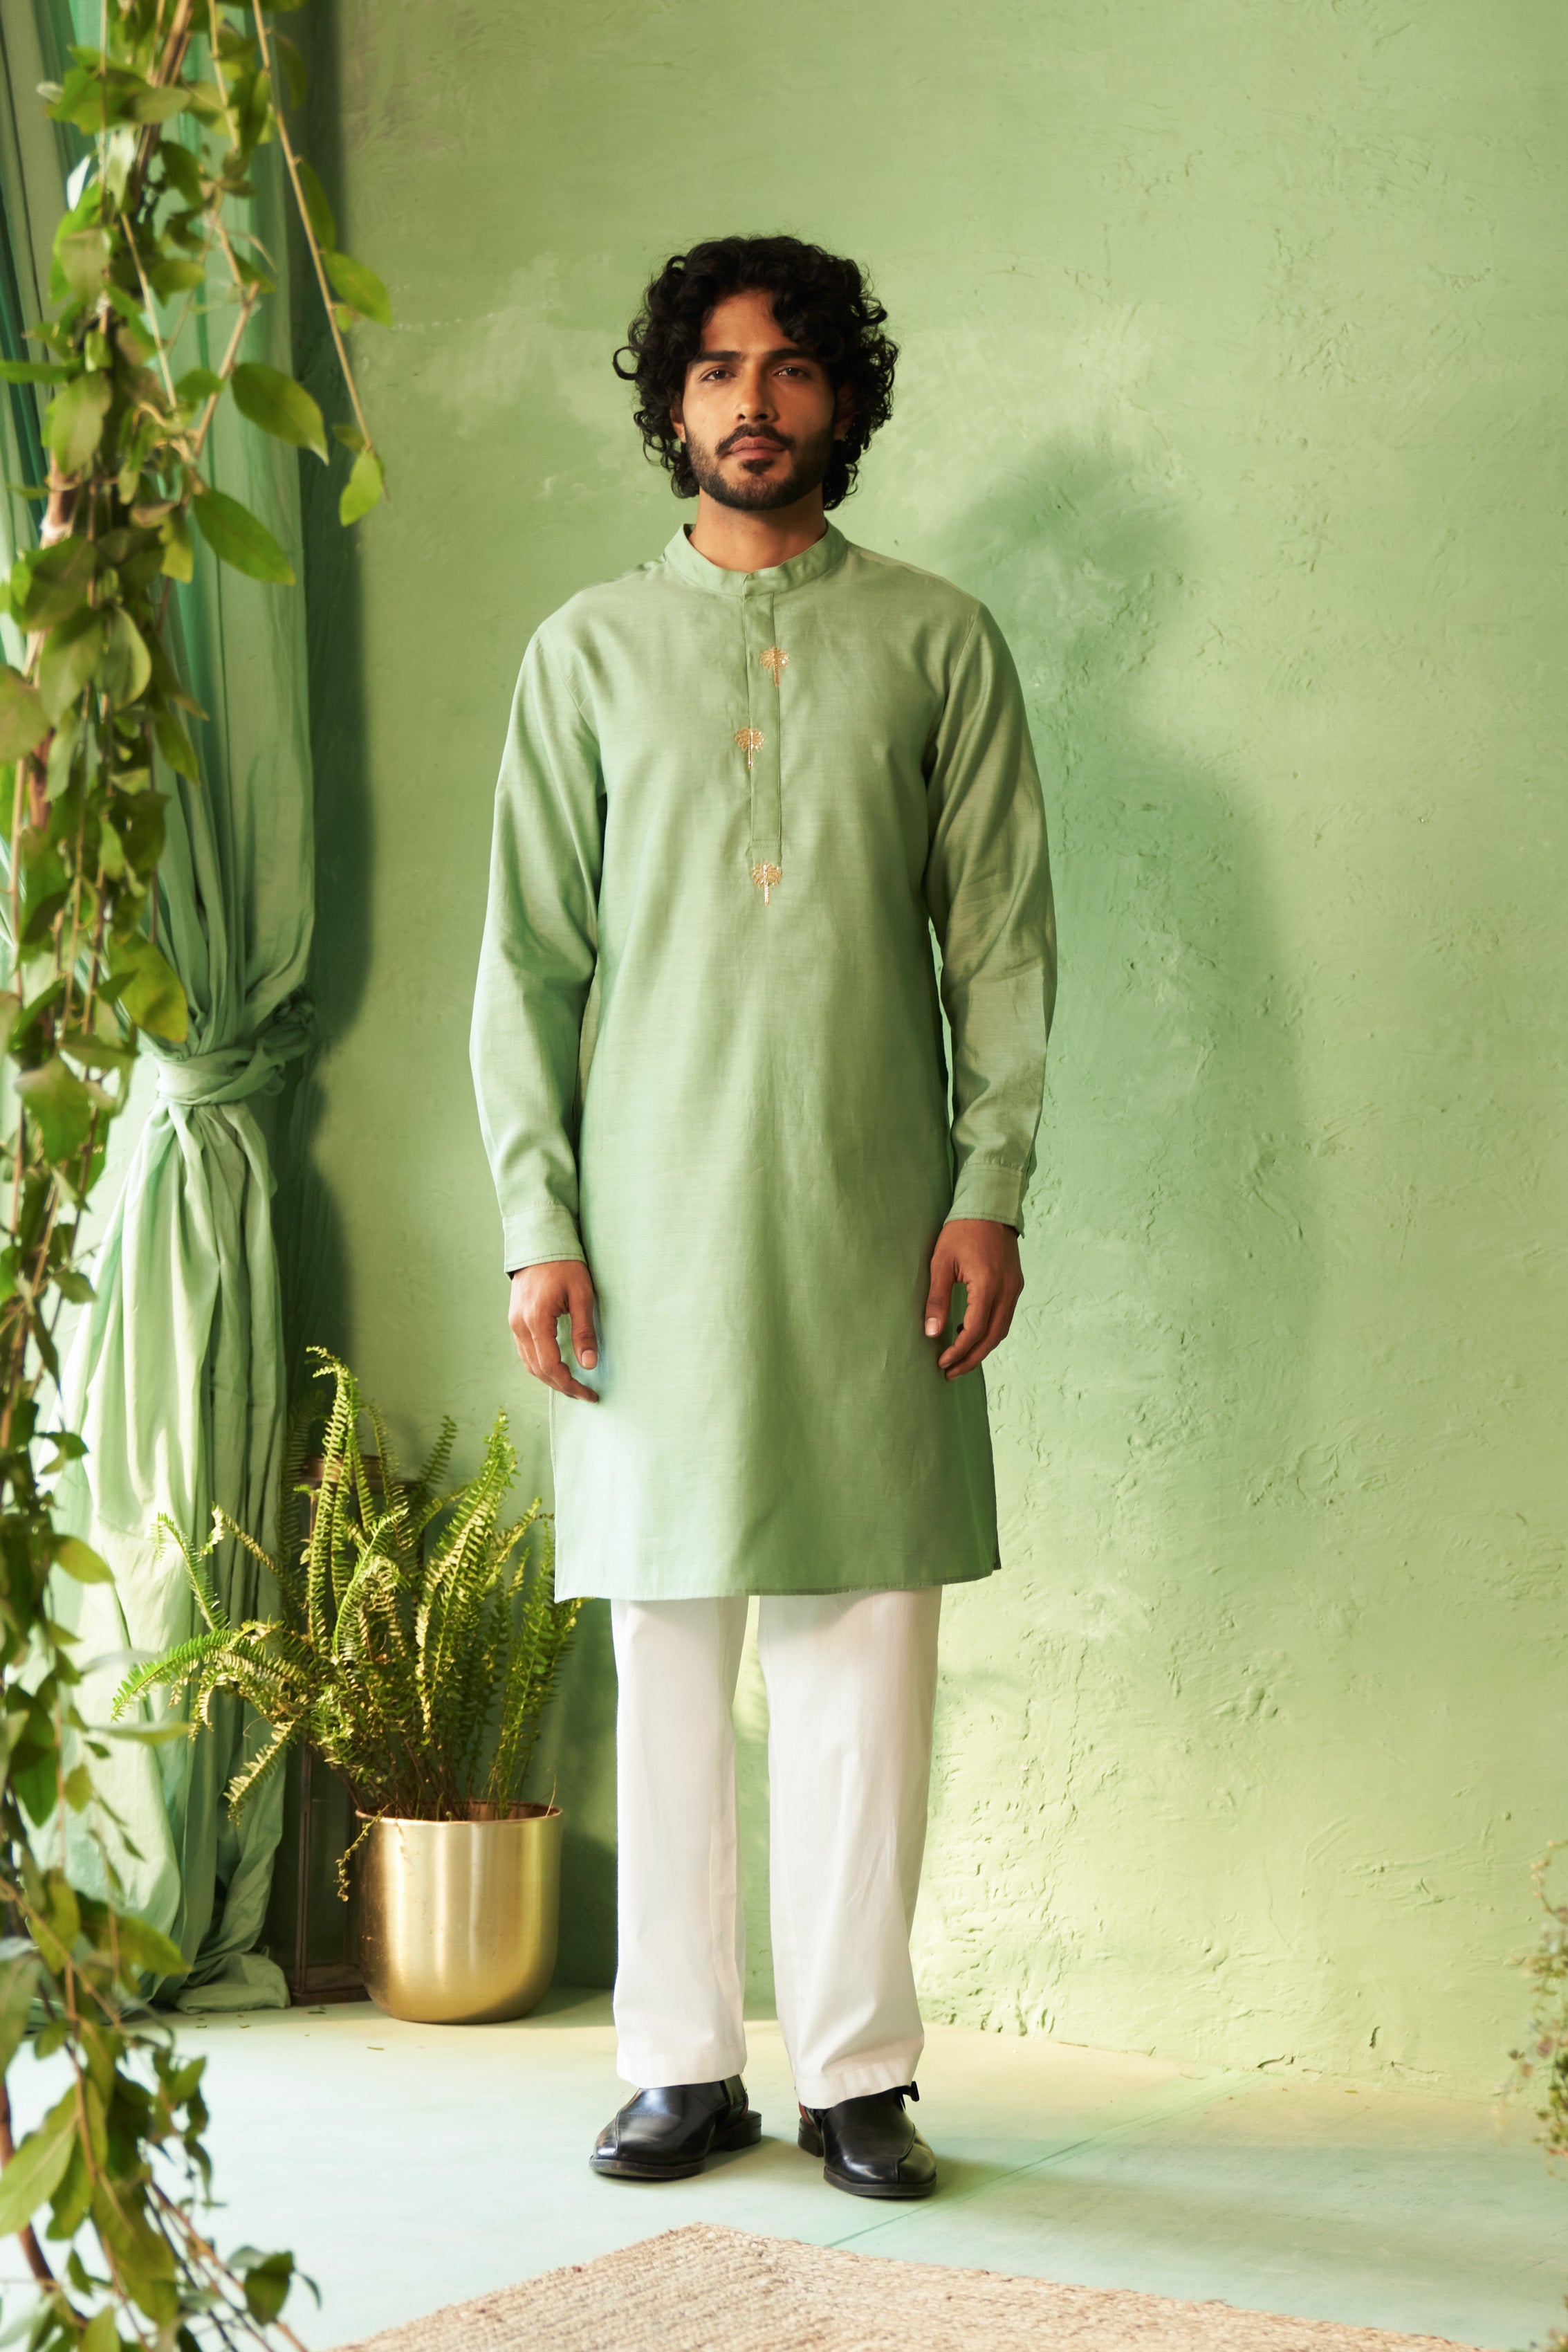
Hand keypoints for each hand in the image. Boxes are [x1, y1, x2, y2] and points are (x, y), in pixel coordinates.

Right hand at [508, 1260, 599, 1402]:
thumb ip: (584, 1331)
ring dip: (550, 1378)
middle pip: (538, 1370)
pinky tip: (557, 1368)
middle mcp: (520, 1326)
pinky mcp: (516, 1320)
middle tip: (585, 1394)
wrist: (540, 1243)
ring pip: (530, 1364)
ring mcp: (514, 1323)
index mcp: (536, 1321)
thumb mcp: (581, 1295)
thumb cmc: (565, 1265)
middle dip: (562, 1386)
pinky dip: (541, 1365)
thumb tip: (589, 1364)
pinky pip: (526, 1352)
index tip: (589, 1394)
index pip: (551, 1366)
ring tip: (573, 1386)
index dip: (570, 1385)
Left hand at [923, 1219, 1023, 1378]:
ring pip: (1002, 1330)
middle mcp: (1007, 1290)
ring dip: (982, 1347)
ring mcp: (1015, 1288)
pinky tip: (971, 1333)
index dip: (958, 1351)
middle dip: (971, 1358)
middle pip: (992, 1337)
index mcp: (988, 1285)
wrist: (990, 1205)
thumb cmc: (961, 1230)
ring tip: (959, 1359)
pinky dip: (990, 1331)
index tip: (941, 1363)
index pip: (975, 1330)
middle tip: (950, 1372)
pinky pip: (1005, 1316)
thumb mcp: (941, 1263)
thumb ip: (937, 1299)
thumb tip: (931, 1332)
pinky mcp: (1016, 1284)